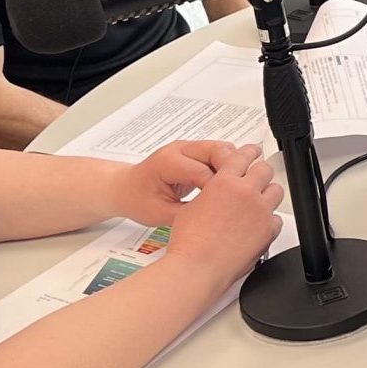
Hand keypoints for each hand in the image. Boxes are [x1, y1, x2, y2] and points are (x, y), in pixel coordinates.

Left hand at [113, 139, 237, 226]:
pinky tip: (230, 187)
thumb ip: (188, 214)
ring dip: (233, 168)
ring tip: (237, 192)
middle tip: (241, 195)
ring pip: (223, 149)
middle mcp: (180, 149)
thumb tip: (214, 218)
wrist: (126, 188)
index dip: (218, 189)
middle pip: (218, 151)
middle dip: (232, 172)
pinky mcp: (196, 153)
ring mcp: (189, 148)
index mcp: (168, 162)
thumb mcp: (160, 215)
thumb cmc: (137, 200)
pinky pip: (219, 155)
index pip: (203, 171)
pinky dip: (228, 168)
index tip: (228, 207)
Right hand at [163, 145, 282, 280]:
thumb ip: (210, 193)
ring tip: (258, 204)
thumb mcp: (192, 207)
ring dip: (267, 195)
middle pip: (264, 170)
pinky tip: (258, 227)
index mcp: (224, 182)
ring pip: (276, 191)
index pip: (243, 156)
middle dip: (260, 173)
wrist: (198, 267)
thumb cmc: (189, 243)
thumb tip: (215, 194)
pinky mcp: (268, 230)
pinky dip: (269, 221)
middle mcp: (245, 193)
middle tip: (257, 179)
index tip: (253, 152)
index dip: (249, 152)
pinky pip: (277, 219)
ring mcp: (259, 211)